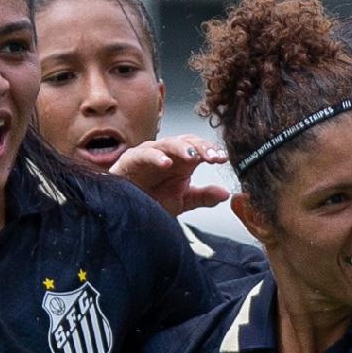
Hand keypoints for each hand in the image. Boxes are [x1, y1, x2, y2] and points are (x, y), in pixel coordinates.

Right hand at [110, 134, 230, 216]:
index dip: (211, 151)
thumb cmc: (151, 199)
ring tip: (193, 156)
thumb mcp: (182, 201)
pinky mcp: (131, 159)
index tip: (223, 159)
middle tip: (213, 157)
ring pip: (167, 143)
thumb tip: (225, 194)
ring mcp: (149, 154)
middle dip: (201, 147)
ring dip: (181, 148)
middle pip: (186, 142)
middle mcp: (167, 153)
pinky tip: (165, 163)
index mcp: (181, 160)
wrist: (125, 211)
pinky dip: (155, 157)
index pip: (199, 148)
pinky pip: (144, 154)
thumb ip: (203, 196)